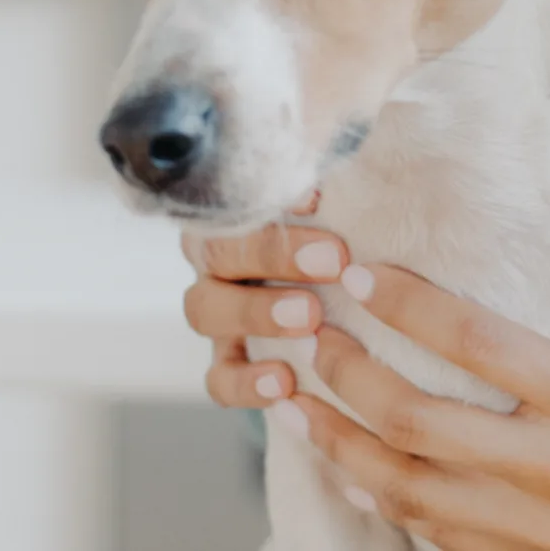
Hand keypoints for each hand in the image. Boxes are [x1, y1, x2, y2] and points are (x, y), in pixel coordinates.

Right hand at [181, 193, 348, 407]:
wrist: (344, 291)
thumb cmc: (336, 227)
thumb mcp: (331, 193)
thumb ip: (321, 167)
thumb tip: (322, 177)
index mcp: (231, 212)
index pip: (232, 199)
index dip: (266, 197)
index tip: (316, 199)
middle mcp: (213, 260)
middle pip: (218, 252)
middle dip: (275, 254)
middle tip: (334, 259)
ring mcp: (216, 313)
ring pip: (205, 310)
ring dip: (256, 313)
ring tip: (311, 319)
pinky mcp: (227, 364)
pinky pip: (217, 379)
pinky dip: (244, 383)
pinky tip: (284, 382)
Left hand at [271, 204, 549, 550]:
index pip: (478, 343)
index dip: (408, 303)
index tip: (362, 270)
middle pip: (417, 420)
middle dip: (348, 371)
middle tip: (308, 329)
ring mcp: (537, 531)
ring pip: (408, 489)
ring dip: (342, 444)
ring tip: (297, 403)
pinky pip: (436, 541)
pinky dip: (385, 507)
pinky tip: (357, 478)